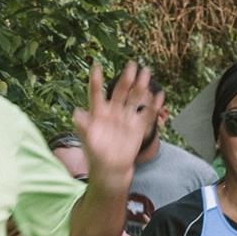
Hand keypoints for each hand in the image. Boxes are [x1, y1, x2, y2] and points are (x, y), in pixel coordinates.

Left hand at [72, 61, 155, 179]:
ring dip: (140, 86)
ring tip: (146, 72)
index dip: (96, 80)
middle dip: (126, 78)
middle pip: (120, 92)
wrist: (111, 170)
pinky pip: (147, 114)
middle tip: (131, 65)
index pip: (96, 93)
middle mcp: (113, 112)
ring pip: (135, 99)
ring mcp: (126, 119)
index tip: (96, 65)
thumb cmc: (96, 156)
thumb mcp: (87, 141)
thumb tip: (77, 112)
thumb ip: (83, 126)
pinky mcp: (138, 128)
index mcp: (98, 113)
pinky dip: (154, 105)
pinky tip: (159, 95)